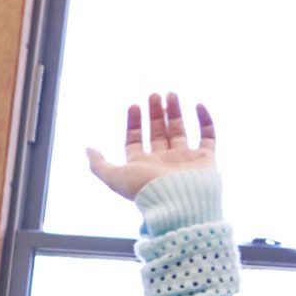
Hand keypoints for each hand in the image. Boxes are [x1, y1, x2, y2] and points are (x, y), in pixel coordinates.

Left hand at [86, 91, 215, 200]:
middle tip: (153, 95)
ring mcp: (184, 159)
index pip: (135, 140)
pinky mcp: (205, 159)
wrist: (179, 202)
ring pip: (179, 130)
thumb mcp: (114, 177)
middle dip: (154, 114)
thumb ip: (98, 165)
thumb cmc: (145, 189)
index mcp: (142, 165)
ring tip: (170, 94)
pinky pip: (208, 136)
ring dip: (175, 112)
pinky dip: (205, 120)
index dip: (133, 123)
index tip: (133, 106)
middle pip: (157, 132)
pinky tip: (198, 104)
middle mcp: (162, 161)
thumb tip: (87, 149)